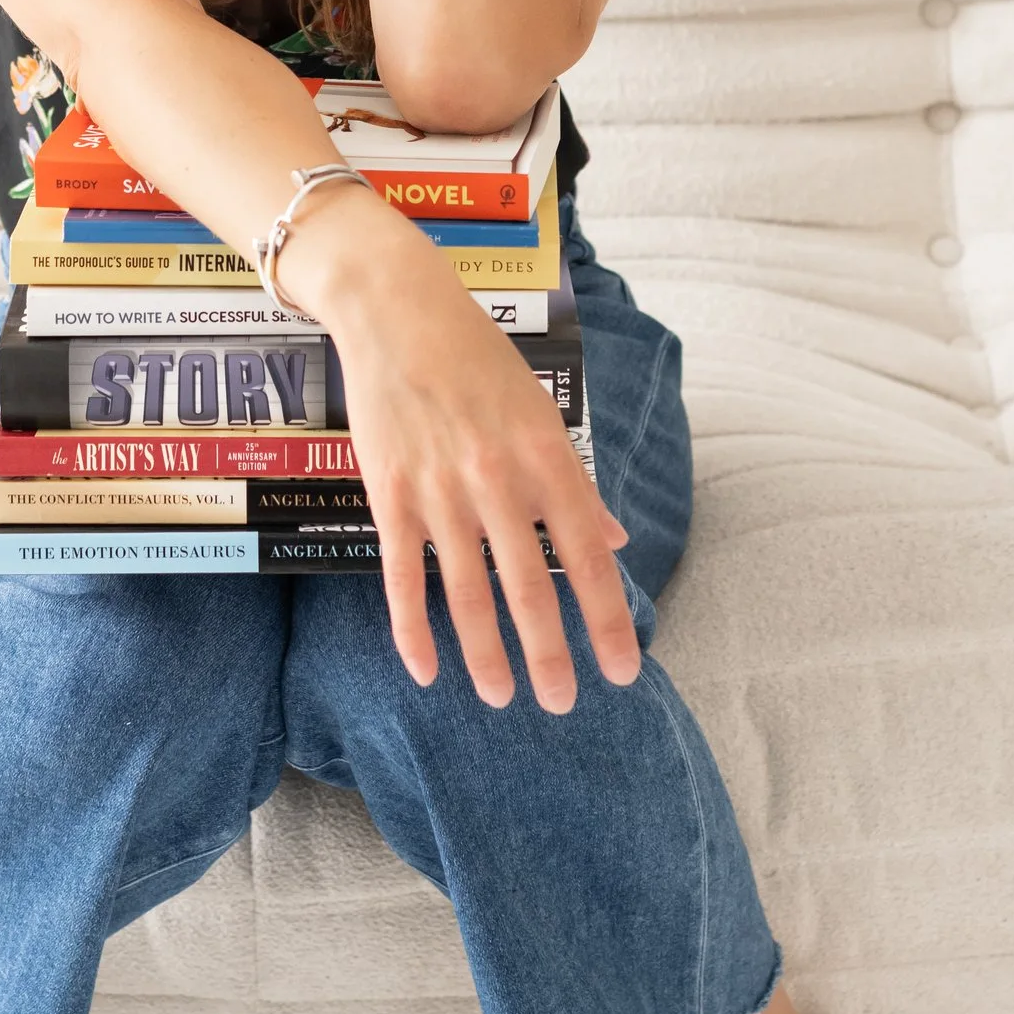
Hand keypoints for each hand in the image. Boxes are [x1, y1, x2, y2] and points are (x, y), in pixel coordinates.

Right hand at [283, 196, 639, 712]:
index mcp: (547, 457)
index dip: (606, 620)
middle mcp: (499, 480)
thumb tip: (616, 540)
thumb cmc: (476, 357)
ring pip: (468, 595)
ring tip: (501, 699)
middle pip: (530, 587)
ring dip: (487, 656)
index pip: (588, 556)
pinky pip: (402, 578)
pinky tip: (427, 671)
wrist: (396, 309)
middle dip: (550, 656)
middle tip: (563, 704)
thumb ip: (575, 483)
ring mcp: (441, 491)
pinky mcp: (391, 494)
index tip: (622, 672)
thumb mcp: (540, 411)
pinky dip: (414, 631)